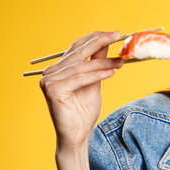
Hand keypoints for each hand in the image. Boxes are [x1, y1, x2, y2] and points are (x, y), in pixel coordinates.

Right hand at [39, 31, 123, 151]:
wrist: (77, 136)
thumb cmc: (84, 112)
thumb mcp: (95, 82)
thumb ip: (97, 63)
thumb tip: (107, 43)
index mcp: (58, 68)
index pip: (77, 47)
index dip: (95, 38)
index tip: (115, 33)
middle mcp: (50, 72)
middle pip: (78, 52)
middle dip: (100, 42)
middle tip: (118, 36)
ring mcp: (48, 80)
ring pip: (81, 66)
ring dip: (103, 62)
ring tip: (121, 62)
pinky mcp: (52, 90)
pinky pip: (79, 78)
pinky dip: (97, 75)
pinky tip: (111, 72)